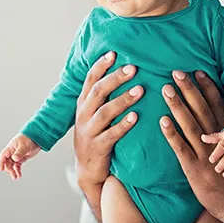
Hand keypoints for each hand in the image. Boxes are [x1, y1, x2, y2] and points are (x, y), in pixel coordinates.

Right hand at [0, 134, 40, 179]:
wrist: (37, 137)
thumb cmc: (29, 138)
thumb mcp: (24, 145)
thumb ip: (19, 152)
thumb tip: (14, 158)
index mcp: (10, 148)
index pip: (3, 156)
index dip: (1, 163)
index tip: (1, 169)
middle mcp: (12, 152)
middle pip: (7, 162)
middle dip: (9, 169)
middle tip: (13, 175)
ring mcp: (17, 155)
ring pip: (12, 165)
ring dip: (13, 171)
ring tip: (16, 177)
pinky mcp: (22, 158)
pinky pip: (17, 165)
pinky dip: (18, 170)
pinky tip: (19, 174)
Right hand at [73, 51, 143, 189]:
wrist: (88, 170)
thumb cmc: (97, 134)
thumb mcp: (95, 113)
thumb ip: (104, 94)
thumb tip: (124, 69)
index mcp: (83, 103)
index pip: (90, 80)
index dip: (101, 66)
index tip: (114, 53)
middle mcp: (84, 114)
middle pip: (98, 92)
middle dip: (115, 78)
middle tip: (133, 68)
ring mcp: (89, 131)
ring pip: (105, 112)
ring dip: (122, 100)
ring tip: (140, 90)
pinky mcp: (97, 148)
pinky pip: (111, 135)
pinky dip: (123, 125)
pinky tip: (135, 117)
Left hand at [160, 70, 223, 221]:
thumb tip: (221, 115)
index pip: (217, 105)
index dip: (207, 87)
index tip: (198, 70)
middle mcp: (216, 141)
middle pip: (202, 110)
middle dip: (189, 90)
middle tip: (177, 72)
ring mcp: (205, 153)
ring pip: (190, 125)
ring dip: (178, 106)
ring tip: (166, 89)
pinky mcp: (193, 167)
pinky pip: (180, 148)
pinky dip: (172, 133)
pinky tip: (162, 120)